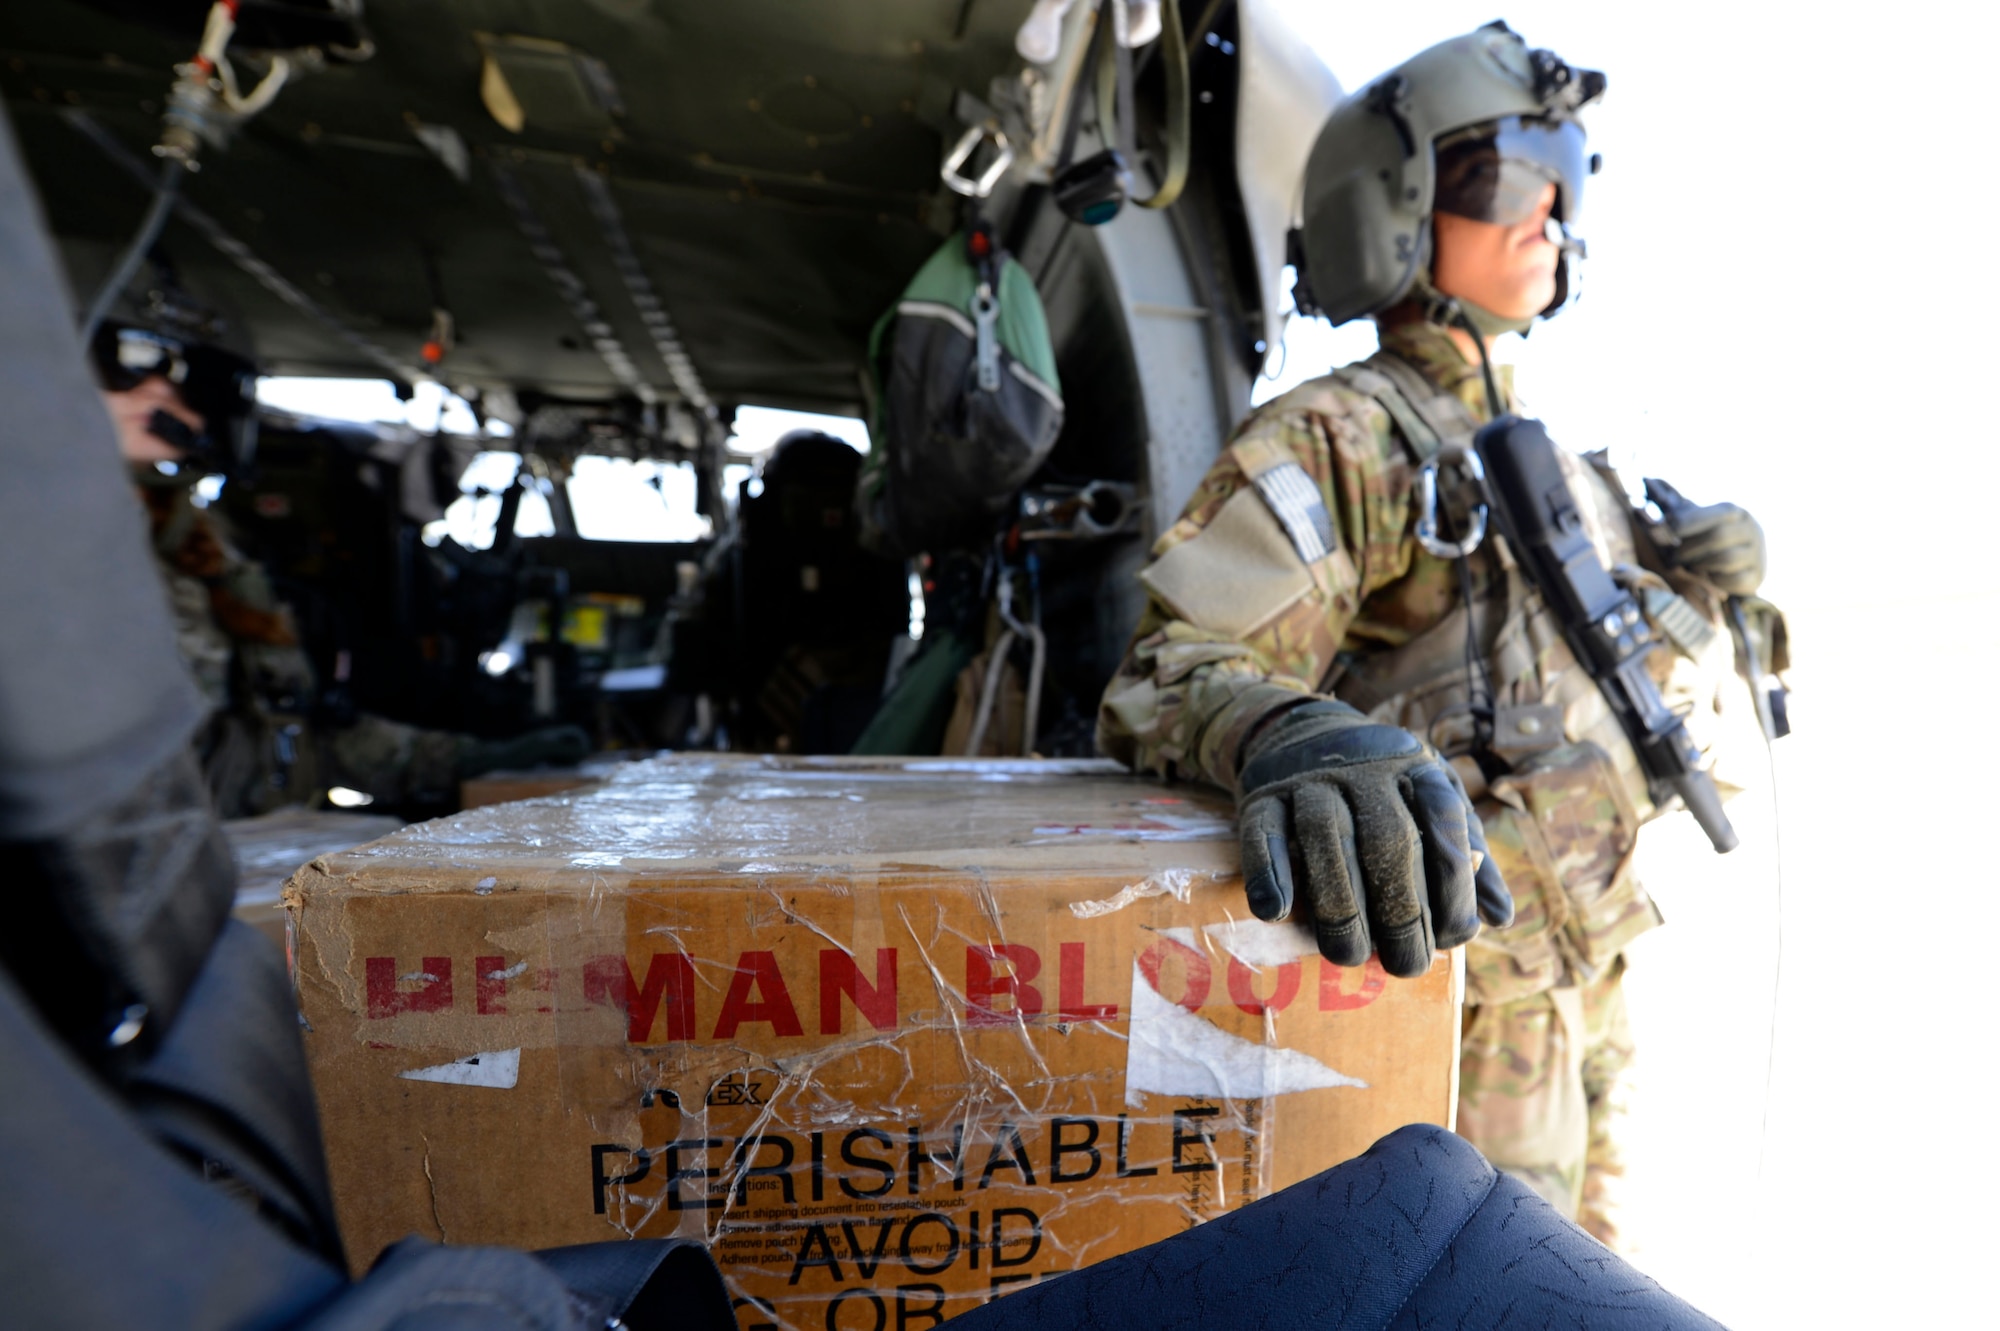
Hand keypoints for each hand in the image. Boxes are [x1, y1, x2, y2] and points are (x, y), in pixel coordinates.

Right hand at [1236, 701, 1511, 976]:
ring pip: (1324, 835)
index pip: (1444, 824)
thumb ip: (1465, 858)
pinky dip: (1269, 872)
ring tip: (1347, 955)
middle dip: (1400, 911)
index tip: (1454, 937)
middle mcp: (1366, 767)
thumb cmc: (1382, 792)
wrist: (1302, 735)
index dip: (1454, 886)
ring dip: (1338, 905)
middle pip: (1387, 838)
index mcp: (1417, 770)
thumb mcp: (1430, 805)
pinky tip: (1276, 912)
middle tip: (1404, 965)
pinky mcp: (1261, 792)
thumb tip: (1500, 918)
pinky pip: (1262, 832)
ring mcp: (1309, 776)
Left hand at [1647, 478, 1765, 595]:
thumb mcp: (1697, 520)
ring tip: (1689, 566)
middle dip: (1689, 549)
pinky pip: (1733, 581)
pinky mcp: (1757, 577)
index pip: (1715, 514)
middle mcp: (1751, 530)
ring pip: (1725, 560)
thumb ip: (1676, 506)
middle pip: (1718, 538)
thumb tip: (1647, 480)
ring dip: (1700, 565)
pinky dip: (1715, 581)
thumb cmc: (1709, 540)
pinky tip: (1708, 578)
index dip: (1689, 521)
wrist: (1740, 566)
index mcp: (1735, 512)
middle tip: (1672, 558)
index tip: (1667, 528)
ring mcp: (1757, 554)